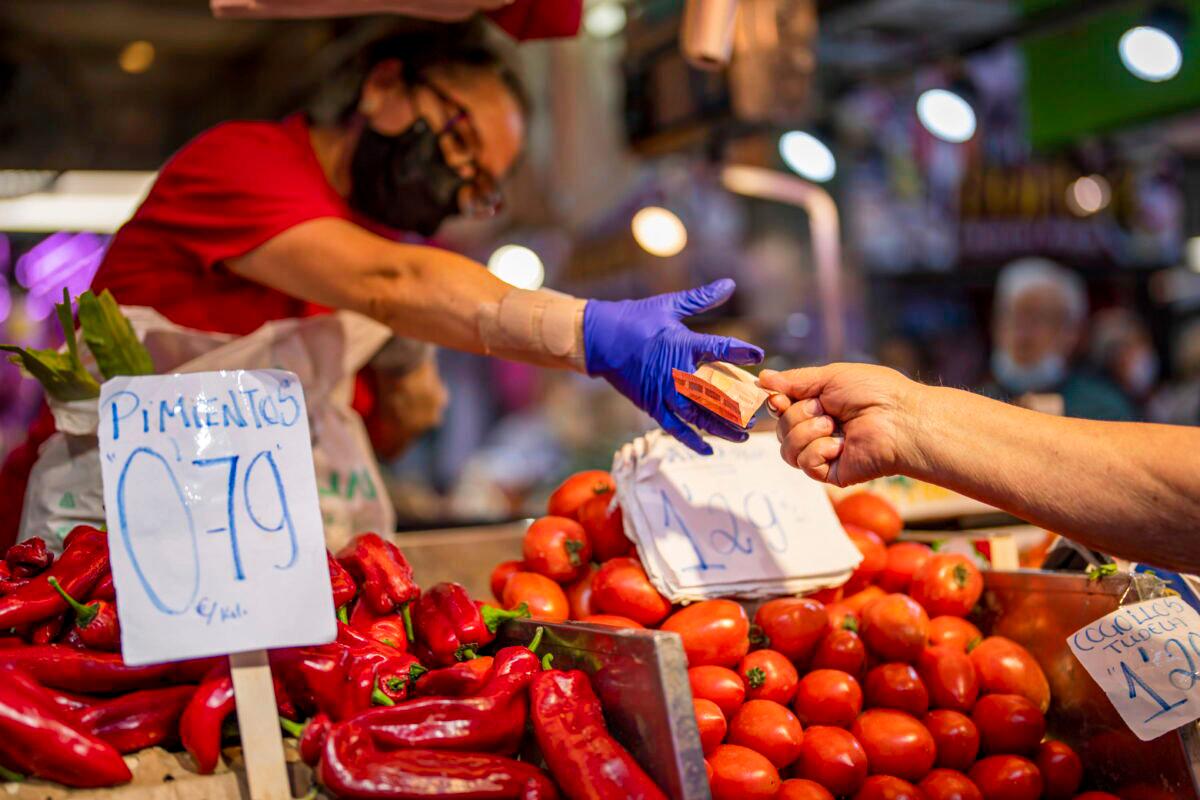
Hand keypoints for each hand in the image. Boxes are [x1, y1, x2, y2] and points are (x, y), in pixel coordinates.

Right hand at [583, 279, 763, 453]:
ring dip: (722, 427)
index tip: (758, 355)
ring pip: (699, 416)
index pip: (720, 348)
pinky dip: (691, 440)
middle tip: (758, 412)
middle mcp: (676, 372)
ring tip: (743, 435)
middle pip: (715, 394)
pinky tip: (709, 449)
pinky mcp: (652, 405)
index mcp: (682, 344)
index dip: (741, 352)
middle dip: (739, 405)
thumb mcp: (669, 305)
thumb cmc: (635, 319)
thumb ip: (701, 299)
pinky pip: (675, 428)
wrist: (599, 339)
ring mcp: (664, 392)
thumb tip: (729, 284)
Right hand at [758, 363, 921, 485]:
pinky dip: (818, 450)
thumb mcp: (829, 377)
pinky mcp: (829, 472)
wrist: (899, 419)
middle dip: (798, 415)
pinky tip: (840, 445)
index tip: (779, 398)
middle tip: (826, 410)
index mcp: (818, 406)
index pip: (781, 409)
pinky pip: (803, 463)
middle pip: (780, 429)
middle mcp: (818, 430)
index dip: (776, 404)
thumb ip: (794, 381)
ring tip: (833, 426)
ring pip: (786, 448)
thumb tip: (762, 378)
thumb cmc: (874, 393)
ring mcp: (823, 452)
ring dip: (807, 432)